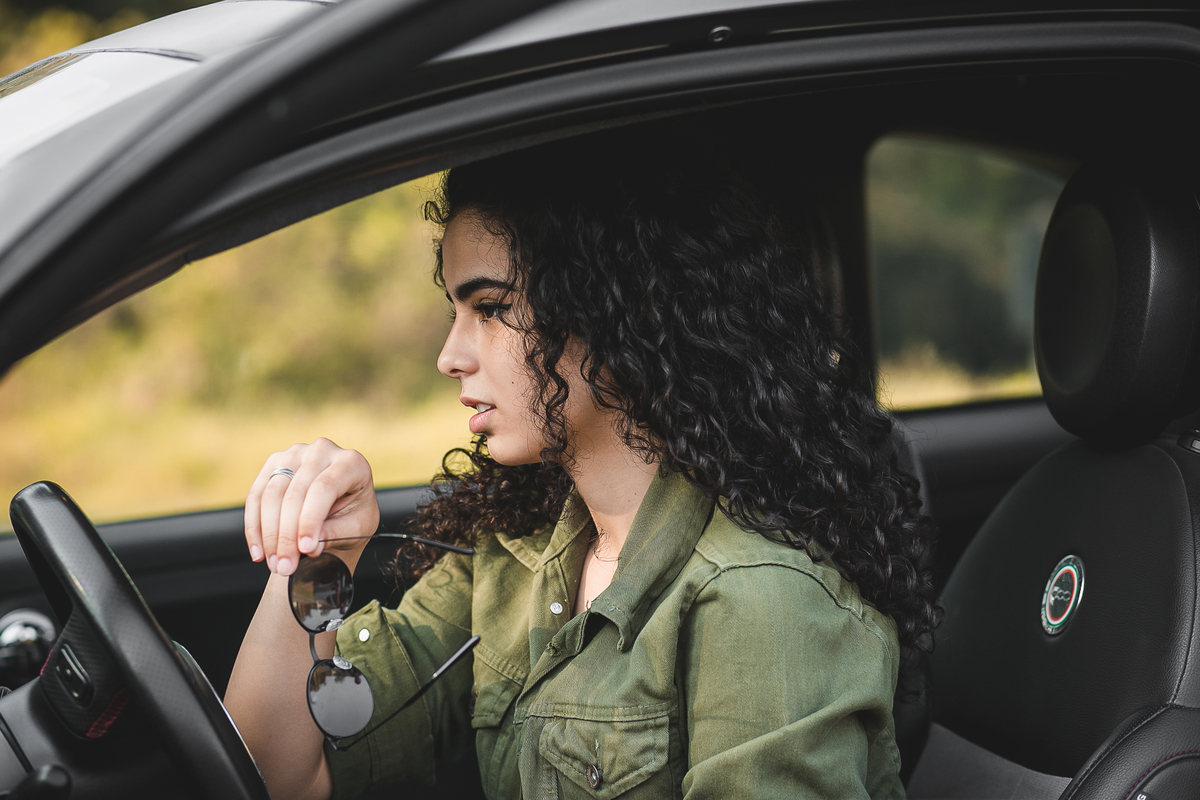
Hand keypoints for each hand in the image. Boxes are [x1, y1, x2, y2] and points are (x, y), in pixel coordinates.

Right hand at [244, 438, 378, 575]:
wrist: (341, 507)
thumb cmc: (353, 515)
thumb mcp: (356, 527)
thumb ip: (336, 533)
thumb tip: (311, 546)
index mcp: (351, 462)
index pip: (324, 488)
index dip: (311, 520)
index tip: (306, 550)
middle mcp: (323, 450)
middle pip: (295, 493)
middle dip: (287, 535)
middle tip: (285, 566)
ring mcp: (295, 453)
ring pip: (272, 494)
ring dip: (269, 534)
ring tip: (274, 563)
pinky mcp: (274, 464)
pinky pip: (256, 496)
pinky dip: (254, 527)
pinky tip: (259, 551)